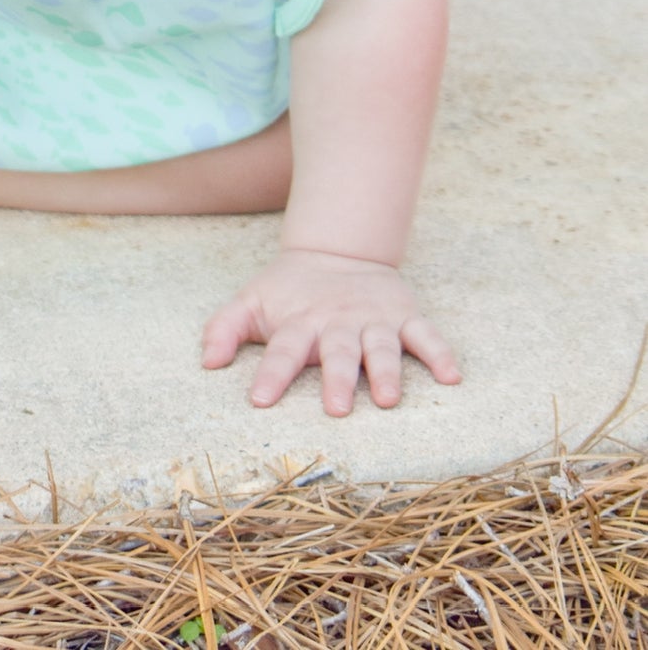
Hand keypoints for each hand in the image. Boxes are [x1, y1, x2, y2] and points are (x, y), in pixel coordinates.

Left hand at [201, 248, 460, 415]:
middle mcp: (338, 323)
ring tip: (388, 398)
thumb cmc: (289, 291)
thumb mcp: (252, 302)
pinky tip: (452, 376)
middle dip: (337, 379)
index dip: (271, 373)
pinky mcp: (404, 316)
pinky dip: (440, 353)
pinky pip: (426, 335)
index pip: (282, 350)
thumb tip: (206, 362)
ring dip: (386, 371)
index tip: (259, 400)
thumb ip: (225, 328)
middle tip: (337, 409)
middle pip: (337, 353)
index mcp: (299, 323)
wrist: (337, 249)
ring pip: (381, 347)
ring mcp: (374, 320)